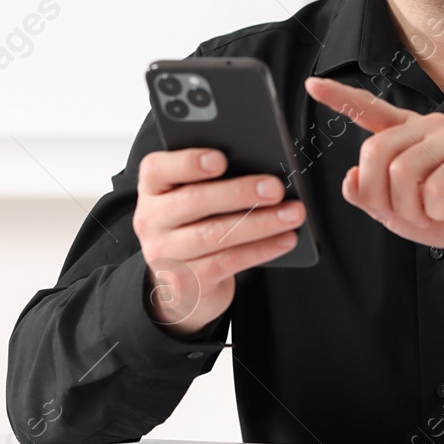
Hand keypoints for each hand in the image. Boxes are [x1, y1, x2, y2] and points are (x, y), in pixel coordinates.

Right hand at [133, 148, 305, 335]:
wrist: (182, 285)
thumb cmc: (194, 226)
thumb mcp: (192, 199)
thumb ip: (213, 181)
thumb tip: (261, 168)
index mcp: (153, 188)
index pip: (158, 168)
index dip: (188, 162)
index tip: (221, 159)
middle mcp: (151, 219)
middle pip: (194, 201)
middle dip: (240, 192)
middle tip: (275, 188)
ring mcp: (164, 253)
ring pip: (215, 234)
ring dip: (260, 223)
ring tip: (291, 214)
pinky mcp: (186, 281)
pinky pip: (227, 262)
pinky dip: (261, 249)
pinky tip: (284, 240)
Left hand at [304, 75, 443, 264]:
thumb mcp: (397, 211)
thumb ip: (370, 195)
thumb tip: (350, 178)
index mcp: (408, 135)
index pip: (370, 111)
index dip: (340, 98)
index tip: (312, 85)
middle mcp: (429, 128)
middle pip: (375, 151)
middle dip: (382, 195)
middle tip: (408, 212)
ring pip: (402, 173)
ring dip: (411, 208)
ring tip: (432, 211)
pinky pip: (435, 189)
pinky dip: (436, 212)